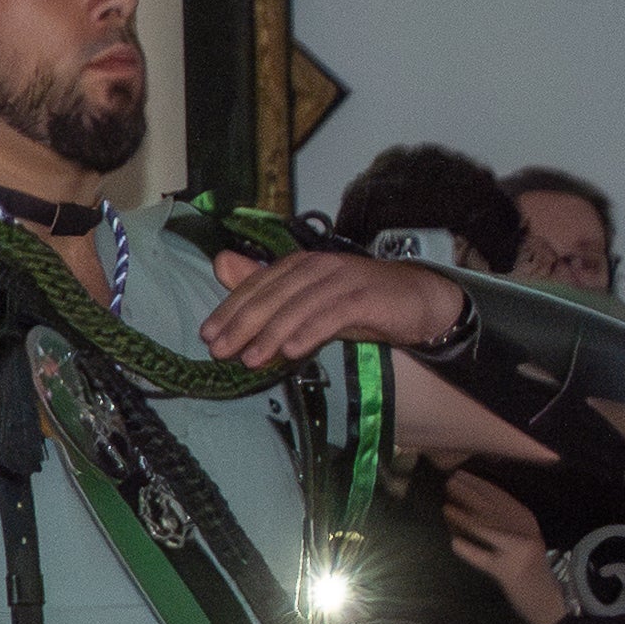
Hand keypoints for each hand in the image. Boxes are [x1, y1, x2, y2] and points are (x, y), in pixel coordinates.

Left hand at [202, 242, 468, 366]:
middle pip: (273, 295)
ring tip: (250, 359)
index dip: (230, 309)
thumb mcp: (306, 301)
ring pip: (299, 306)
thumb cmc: (356, 303)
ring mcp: (343, 279)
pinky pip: (333, 315)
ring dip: (272, 333)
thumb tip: (220, 264)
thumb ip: (266, 288)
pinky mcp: (367, 297)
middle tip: (220, 351)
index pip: (257, 284)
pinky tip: (292, 351)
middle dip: (243, 324)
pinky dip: (311, 332)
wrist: (417, 301)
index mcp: (300, 265)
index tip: (207, 335)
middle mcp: (318, 267)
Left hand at [444, 468, 568, 623]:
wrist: (545, 598)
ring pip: (487, 529)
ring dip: (464, 517)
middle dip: (470, 493)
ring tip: (446, 506)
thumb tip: (470, 500)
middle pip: (493, 509)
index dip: (480, 484)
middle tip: (449, 482)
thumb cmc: (524, 566)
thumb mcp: (517, 538)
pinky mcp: (508, 571)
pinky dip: (468, 550)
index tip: (461, 474)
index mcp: (527, 520)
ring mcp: (518, 552)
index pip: (502, 497)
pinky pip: (484, 558)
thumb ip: (501, 521)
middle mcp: (525, 532)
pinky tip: (453, 541)